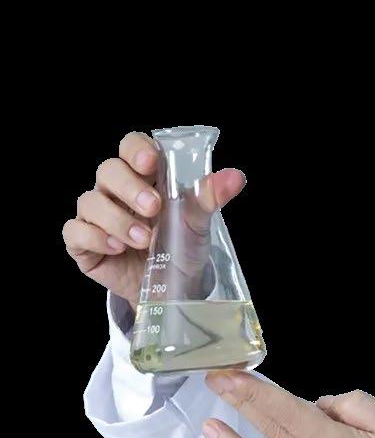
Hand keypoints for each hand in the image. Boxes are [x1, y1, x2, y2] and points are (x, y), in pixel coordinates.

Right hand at [64, 129, 247, 308]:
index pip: (130, 146)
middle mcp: (116, 191)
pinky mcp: (83, 242)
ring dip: (117, 219)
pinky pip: (75, 230)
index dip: (136, 149)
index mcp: (144, 176)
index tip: (151, 163)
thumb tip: (235, 177)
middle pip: (108, 170)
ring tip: (144, 239)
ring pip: (90, 201)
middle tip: (154, 208)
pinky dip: (95, 237)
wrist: (172, 291)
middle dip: (130, 187)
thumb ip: (210, 197)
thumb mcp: (198, 223)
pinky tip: (117, 248)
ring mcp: (97, 215)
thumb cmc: (181, 248)